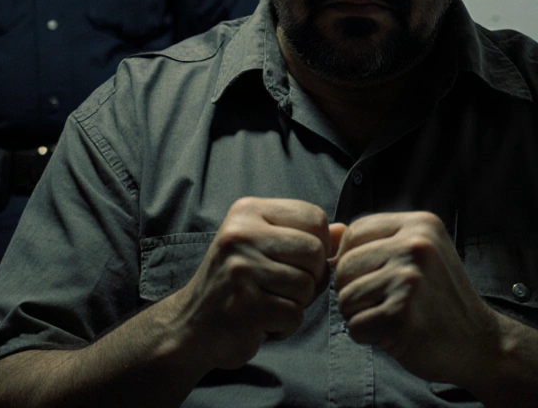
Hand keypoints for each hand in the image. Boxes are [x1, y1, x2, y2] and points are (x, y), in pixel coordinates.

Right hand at [172, 197, 332, 370]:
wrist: (191, 324)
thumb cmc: (235, 284)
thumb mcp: (264, 246)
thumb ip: (303, 236)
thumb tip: (346, 232)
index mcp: (248, 211)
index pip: (315, 217)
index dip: (320, 245)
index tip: (298, 262)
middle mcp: (240, 235)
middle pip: (315, 252)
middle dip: (311, 277)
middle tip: (283, 289)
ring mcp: (240, 270)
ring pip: (307, 286)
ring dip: (296, 304)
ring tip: (268, 303)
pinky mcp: (244, 306)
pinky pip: (294, 316)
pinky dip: (284, 326)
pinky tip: (260, 322)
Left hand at [332, 211, 500, 383]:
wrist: (479, 342)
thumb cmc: (441, 300)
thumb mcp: (418, 256)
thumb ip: (376, 241)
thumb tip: (328, 232)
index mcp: (420, 225)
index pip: (354, 233)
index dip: (353, 260)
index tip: (377, 278)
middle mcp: (415, 246)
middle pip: (344, 265)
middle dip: (355, 291)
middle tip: (387, 303)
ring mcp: (409, 279)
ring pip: (345, 298)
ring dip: (360, 316)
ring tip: (392, 317)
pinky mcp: (402, 314)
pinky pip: (355, 327)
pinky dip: (369, 337)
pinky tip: (395, 334)